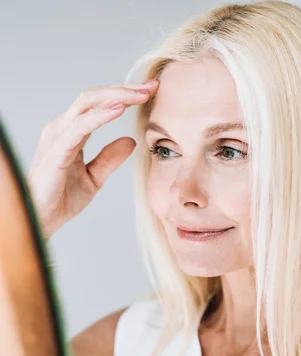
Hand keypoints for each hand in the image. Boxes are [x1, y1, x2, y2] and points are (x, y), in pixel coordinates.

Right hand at [27, 79, 158, 238]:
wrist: (41, 219)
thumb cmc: (60, 199)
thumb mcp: (93, 177)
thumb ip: (109, 159)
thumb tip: (131, 142)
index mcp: (71, 132)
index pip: (99, 104)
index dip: (125, 96)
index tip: (150, 92)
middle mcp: (62, 128)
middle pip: (95, 97)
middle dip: (125, 89)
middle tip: (153, 85)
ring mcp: (58, 136)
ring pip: (88, 104)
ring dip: (117, 96)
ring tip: (141, 94)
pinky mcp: (57, 150)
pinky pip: (80, 126)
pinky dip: (101, 116)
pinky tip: (120, 110)